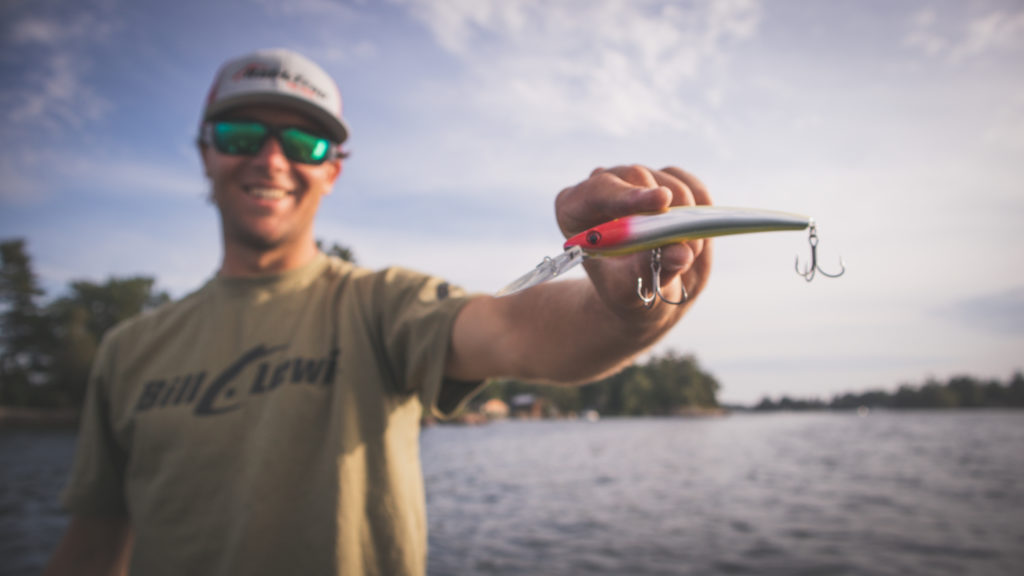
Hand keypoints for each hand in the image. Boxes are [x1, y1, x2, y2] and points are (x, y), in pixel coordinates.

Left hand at [554, 165, 712, 317]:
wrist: (644, 288)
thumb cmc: (625, 288)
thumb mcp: (629, 290)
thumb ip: (648, 271)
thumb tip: (680, 252)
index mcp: (576, 208)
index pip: (598, 191)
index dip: (630, 196)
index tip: (662, 202)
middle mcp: (604, 186)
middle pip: (635, 177)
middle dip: (664, 208)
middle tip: (685, 238)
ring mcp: (637, 181)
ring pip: (668, 181)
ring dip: (685, 214)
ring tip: (688, 250)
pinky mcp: (668, 181)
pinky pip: (691, 185)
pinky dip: (701, 208)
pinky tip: (696, 233)